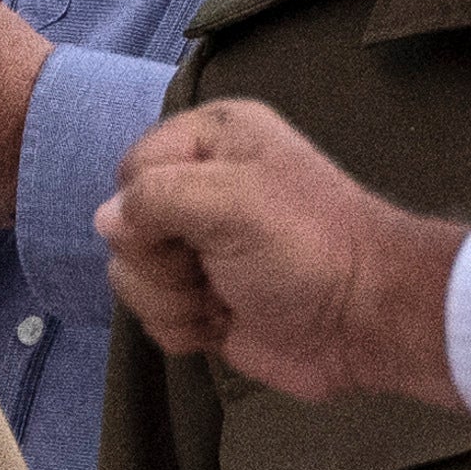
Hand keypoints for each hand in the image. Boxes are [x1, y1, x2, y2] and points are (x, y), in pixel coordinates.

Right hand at [96, 100, 468, 408]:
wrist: (364, 322)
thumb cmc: (305, 247)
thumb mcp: (231, 199)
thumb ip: (155, 196)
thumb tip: (106, 220)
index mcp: (213, 141)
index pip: (130, 168)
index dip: (145, 205)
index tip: (192, 225)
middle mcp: (201, 190)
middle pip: (122, 227)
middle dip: (160, 259)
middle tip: (214, 266)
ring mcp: (199, 251)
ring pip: (130, 277)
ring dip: (173, 300)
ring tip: (224, 299)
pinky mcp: (202, 304)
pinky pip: (153, 317)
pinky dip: (185, 328)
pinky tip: (226, 323)